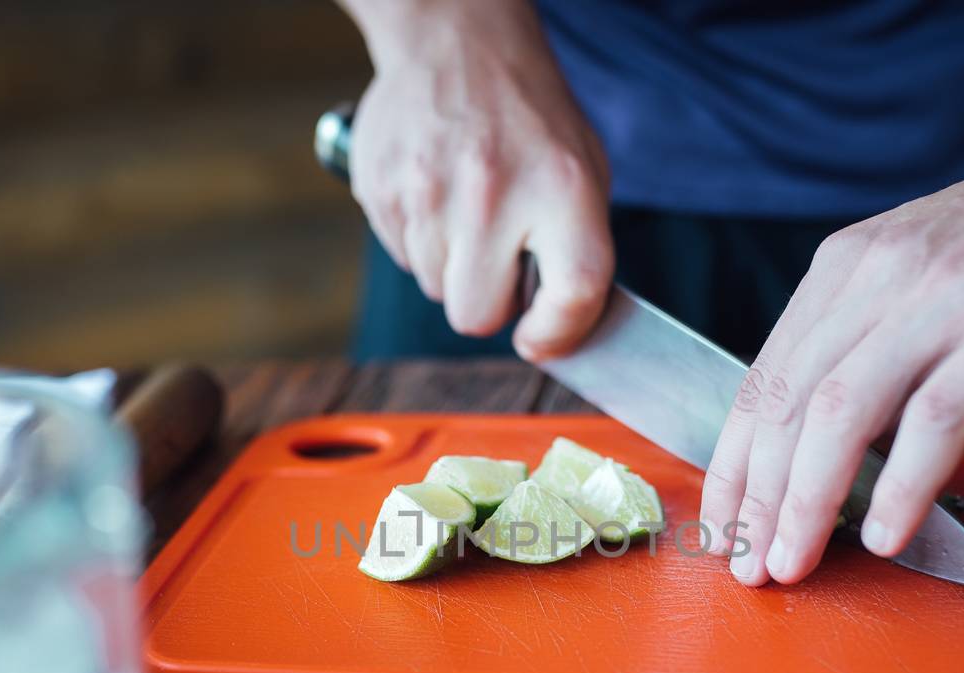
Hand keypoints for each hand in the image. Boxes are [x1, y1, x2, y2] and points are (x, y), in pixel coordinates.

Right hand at [346, 1, 612, 357]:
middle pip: (476, 316)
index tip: (540, 339)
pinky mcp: (381, 190)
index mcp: (561, 186)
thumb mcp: (582, 172)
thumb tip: (553, 333)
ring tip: (467, 208)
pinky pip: (404, 258)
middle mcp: (493, 192)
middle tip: (497, 260)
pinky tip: (436, 193)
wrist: (455, 42)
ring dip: (453, 266)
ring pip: (436, 290)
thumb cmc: (529, 119)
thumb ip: (577, 252)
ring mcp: (428, 193)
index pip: (572, 291)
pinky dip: (422, 240)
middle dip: (487, 301)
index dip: (558, 333)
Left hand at [699, 115, 963, 585]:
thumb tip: (832, 445)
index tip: (722, 529)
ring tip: (793, 564)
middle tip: (749, 565)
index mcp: (849, 267)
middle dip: (757, 497)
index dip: (734, 465)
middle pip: (789, 403)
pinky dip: (901, 487)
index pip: (764, 379)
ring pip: (841, 414)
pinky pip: (935, 419)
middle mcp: (881, 276)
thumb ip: (877, 341)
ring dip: (807, 502)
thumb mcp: (929, 271)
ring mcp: (947, 299)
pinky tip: (887, 536)